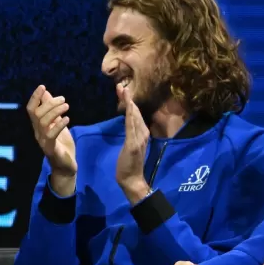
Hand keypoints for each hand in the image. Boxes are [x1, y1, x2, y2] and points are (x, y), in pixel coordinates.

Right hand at [26, 86, 76, 194]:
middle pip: (37, 114)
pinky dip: (59, 125)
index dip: (34, 97)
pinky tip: (67, 119)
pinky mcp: (50, 149)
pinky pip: (51, 135)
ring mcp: (43, 141)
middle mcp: (38, 133)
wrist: (66, 167)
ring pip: (43, 122)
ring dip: (55, 111)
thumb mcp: (58, 124)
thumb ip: (52, 111)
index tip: (42, 86)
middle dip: (49, 103)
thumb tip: (46, 94)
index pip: (31, 109)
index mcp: (38, 126)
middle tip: (63, 99)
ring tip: (66, 106)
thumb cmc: (62, 145)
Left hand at [115, 83, 150, 202]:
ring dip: (128, 103)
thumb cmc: (129, 164)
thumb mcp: (130, 145)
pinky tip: (128, 107)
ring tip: (124, 90)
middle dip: (128, 98)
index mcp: (142, 133)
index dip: (129, 101)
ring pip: (134, 117)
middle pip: (134, 112)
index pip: (134, 114)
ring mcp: (139, 139)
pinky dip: (130, 115)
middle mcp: (143, 133)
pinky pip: (131, 127)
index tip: (122, 90)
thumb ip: (131, 134)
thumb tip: (129, 123)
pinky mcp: (134, 144)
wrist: (132, 180)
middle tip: (120, 85)